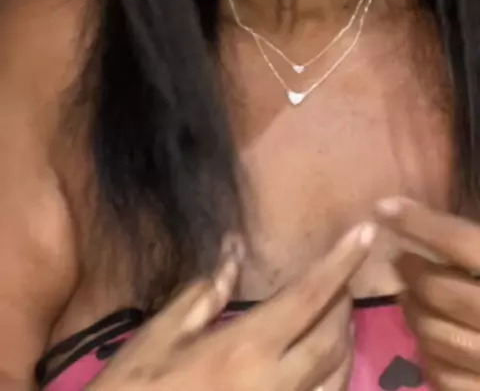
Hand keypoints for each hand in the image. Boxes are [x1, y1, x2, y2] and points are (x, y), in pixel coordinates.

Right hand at [88, 222, 375, 390]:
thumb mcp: (159, 337)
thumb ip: (203, 295)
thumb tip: (232, 252)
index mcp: (247, 347)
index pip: (309, 296)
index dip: (340, 263)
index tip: (364, 233)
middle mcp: (278, 385)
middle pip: (334, 337)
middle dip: (344, 301)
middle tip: (342, 277)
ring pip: (337, 378)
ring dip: (344, 344)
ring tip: (337, 318)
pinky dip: (331, 382)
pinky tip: (322, 369)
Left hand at [376, 197, 479, 389]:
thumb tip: (450, 230)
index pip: (460, 242)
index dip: (419, 223)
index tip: (384, 207)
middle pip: (439, 290)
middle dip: (411, 270)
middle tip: (400, 259)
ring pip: (434, 333)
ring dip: (413, 311)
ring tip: (409, 296)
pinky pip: (444, 377)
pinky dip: (429, 355)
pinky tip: (430, 340)